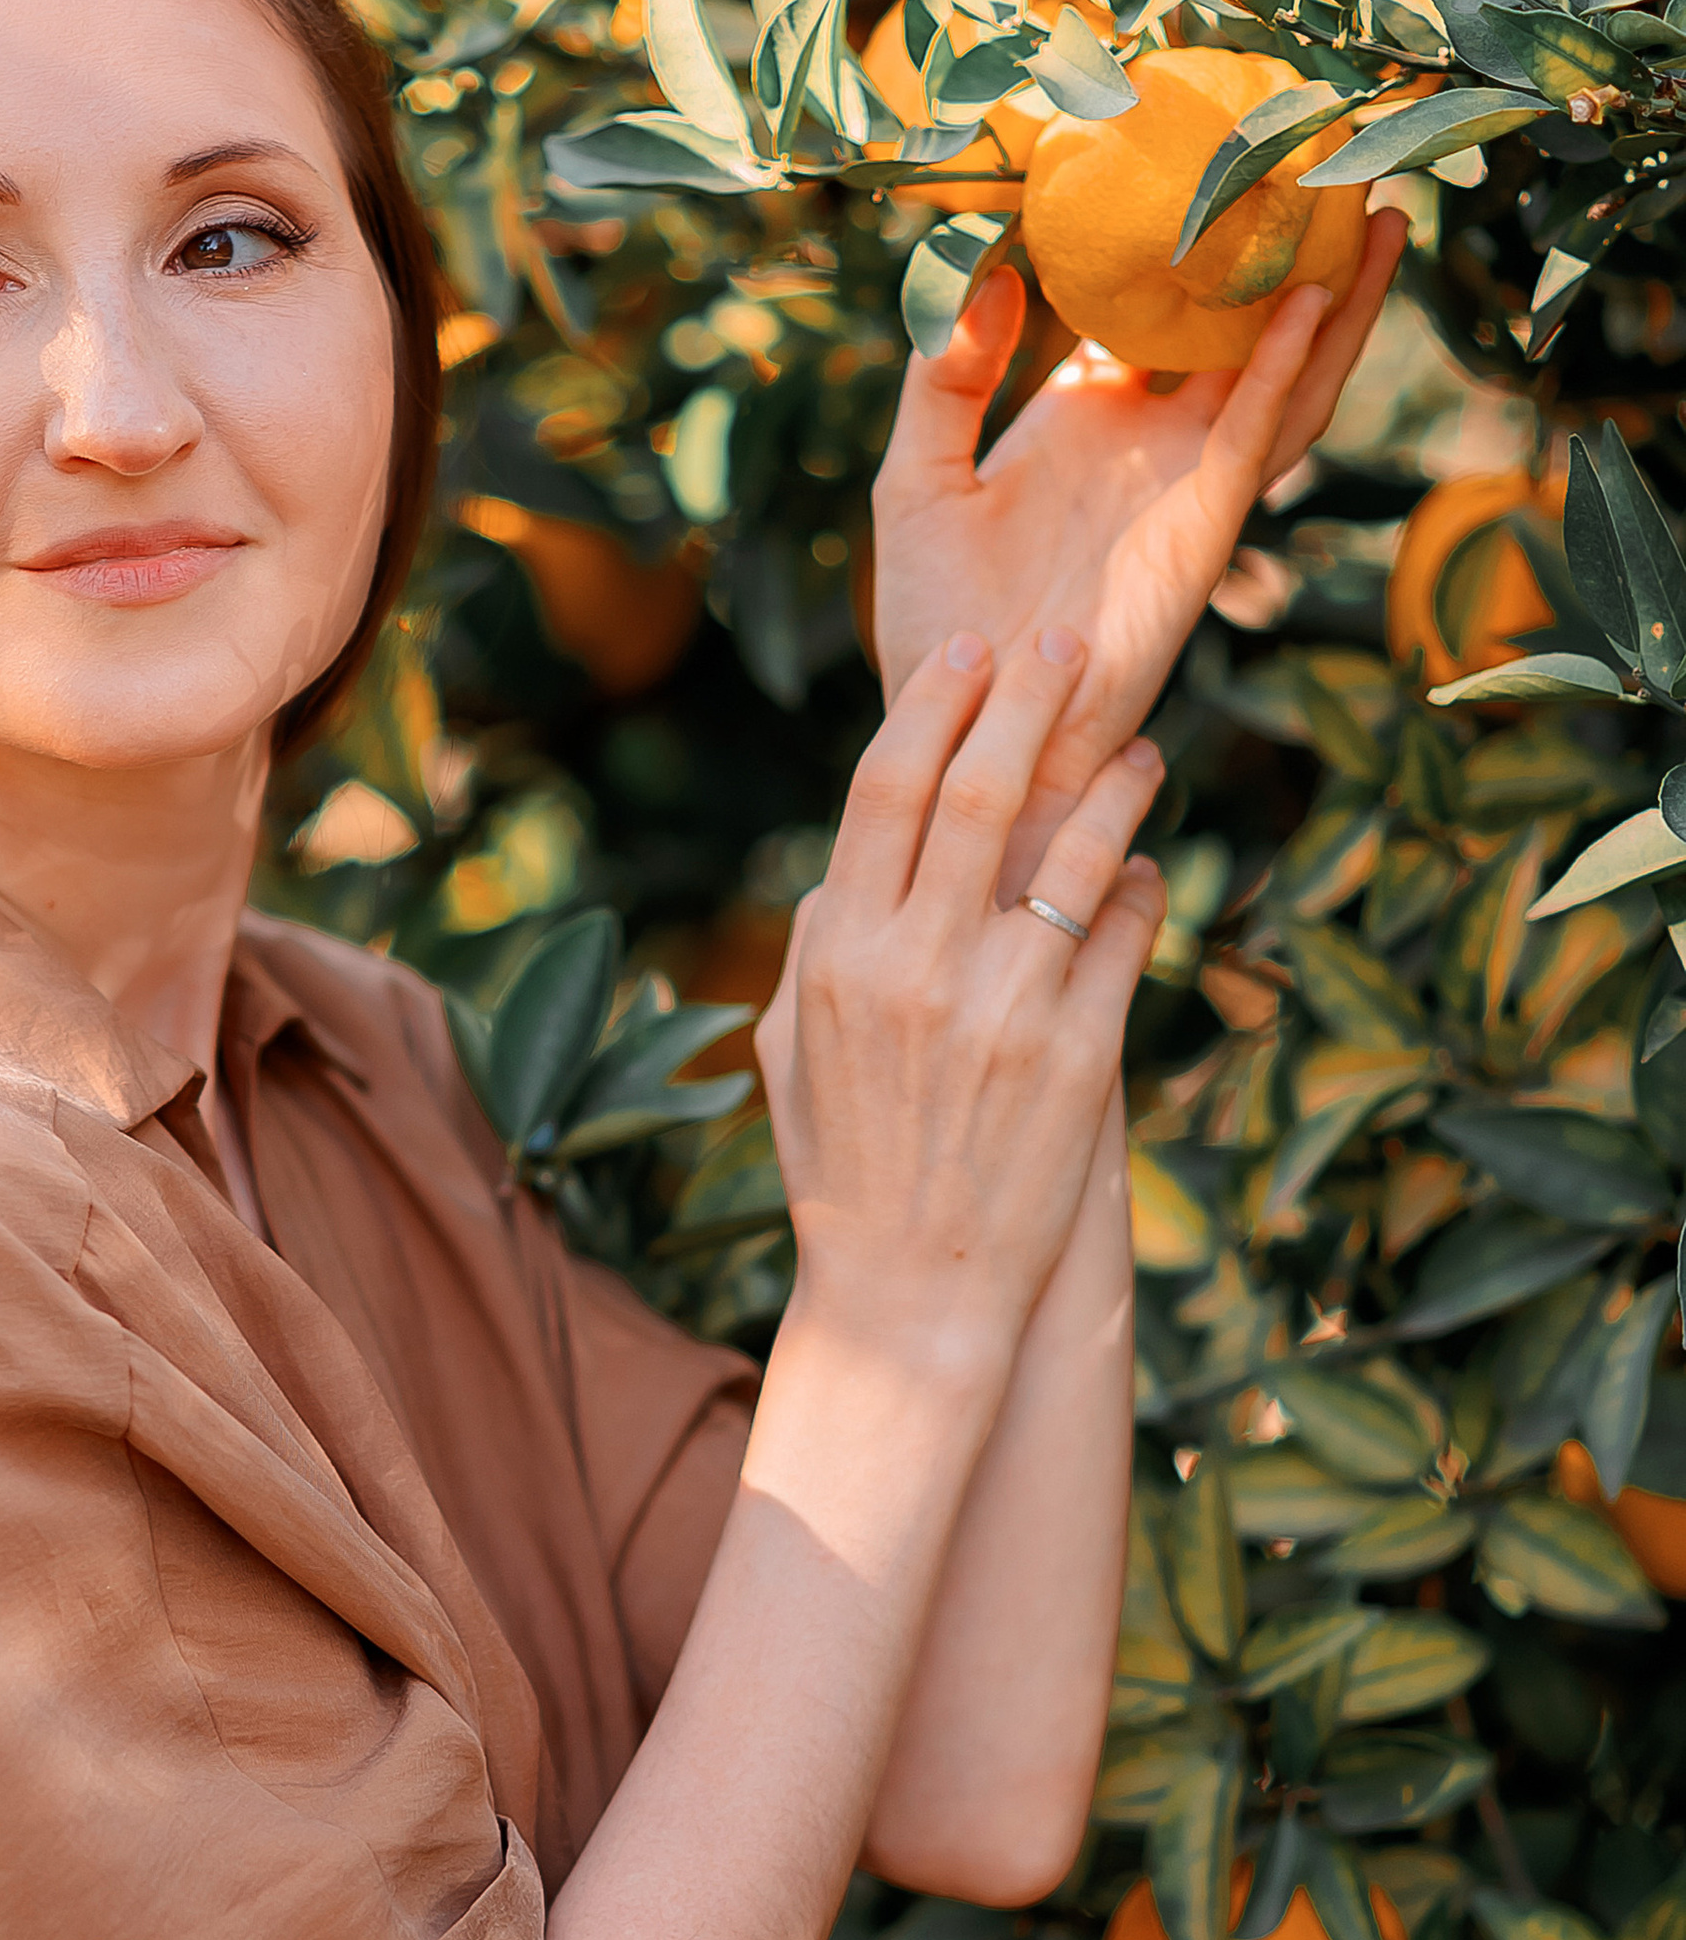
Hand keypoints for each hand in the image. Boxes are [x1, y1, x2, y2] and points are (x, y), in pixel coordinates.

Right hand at [756, 626, 1166, 1373]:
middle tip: (1070, 642)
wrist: (909, 1297)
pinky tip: (1149, 870)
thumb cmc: (843, 1171)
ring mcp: (1005, 1008)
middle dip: (1030, 698)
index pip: (884, 790)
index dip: (934, 705)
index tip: (971, 651)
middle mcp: (918, 967)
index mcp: (837, 954)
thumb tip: (848, 863)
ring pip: (1076, 853)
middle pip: (980, 791)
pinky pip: (1128, 936)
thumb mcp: (789, 1052)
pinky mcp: (1081, 1055)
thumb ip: (813, 946)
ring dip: (1116, 787)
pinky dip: (1144, 889)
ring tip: (1142, 754)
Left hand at [868, 213, 1407, 887]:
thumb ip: (944, 379)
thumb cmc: (937, 620)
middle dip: (1295, 254)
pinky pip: (1257, 434)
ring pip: (1285, 375)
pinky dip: (1290, 368)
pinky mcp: (1201, 525)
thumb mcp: (917, 476)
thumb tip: (984, 274)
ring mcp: (1185, 482)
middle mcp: (1152, 440)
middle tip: (1333, 162)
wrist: (966, 728)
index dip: (1187, 240)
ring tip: (1376, 214)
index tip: (1208, 154)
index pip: (1153, 310)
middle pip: (1246, 329)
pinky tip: (1311, 304)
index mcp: (1086, 417)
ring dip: (1337, 302)